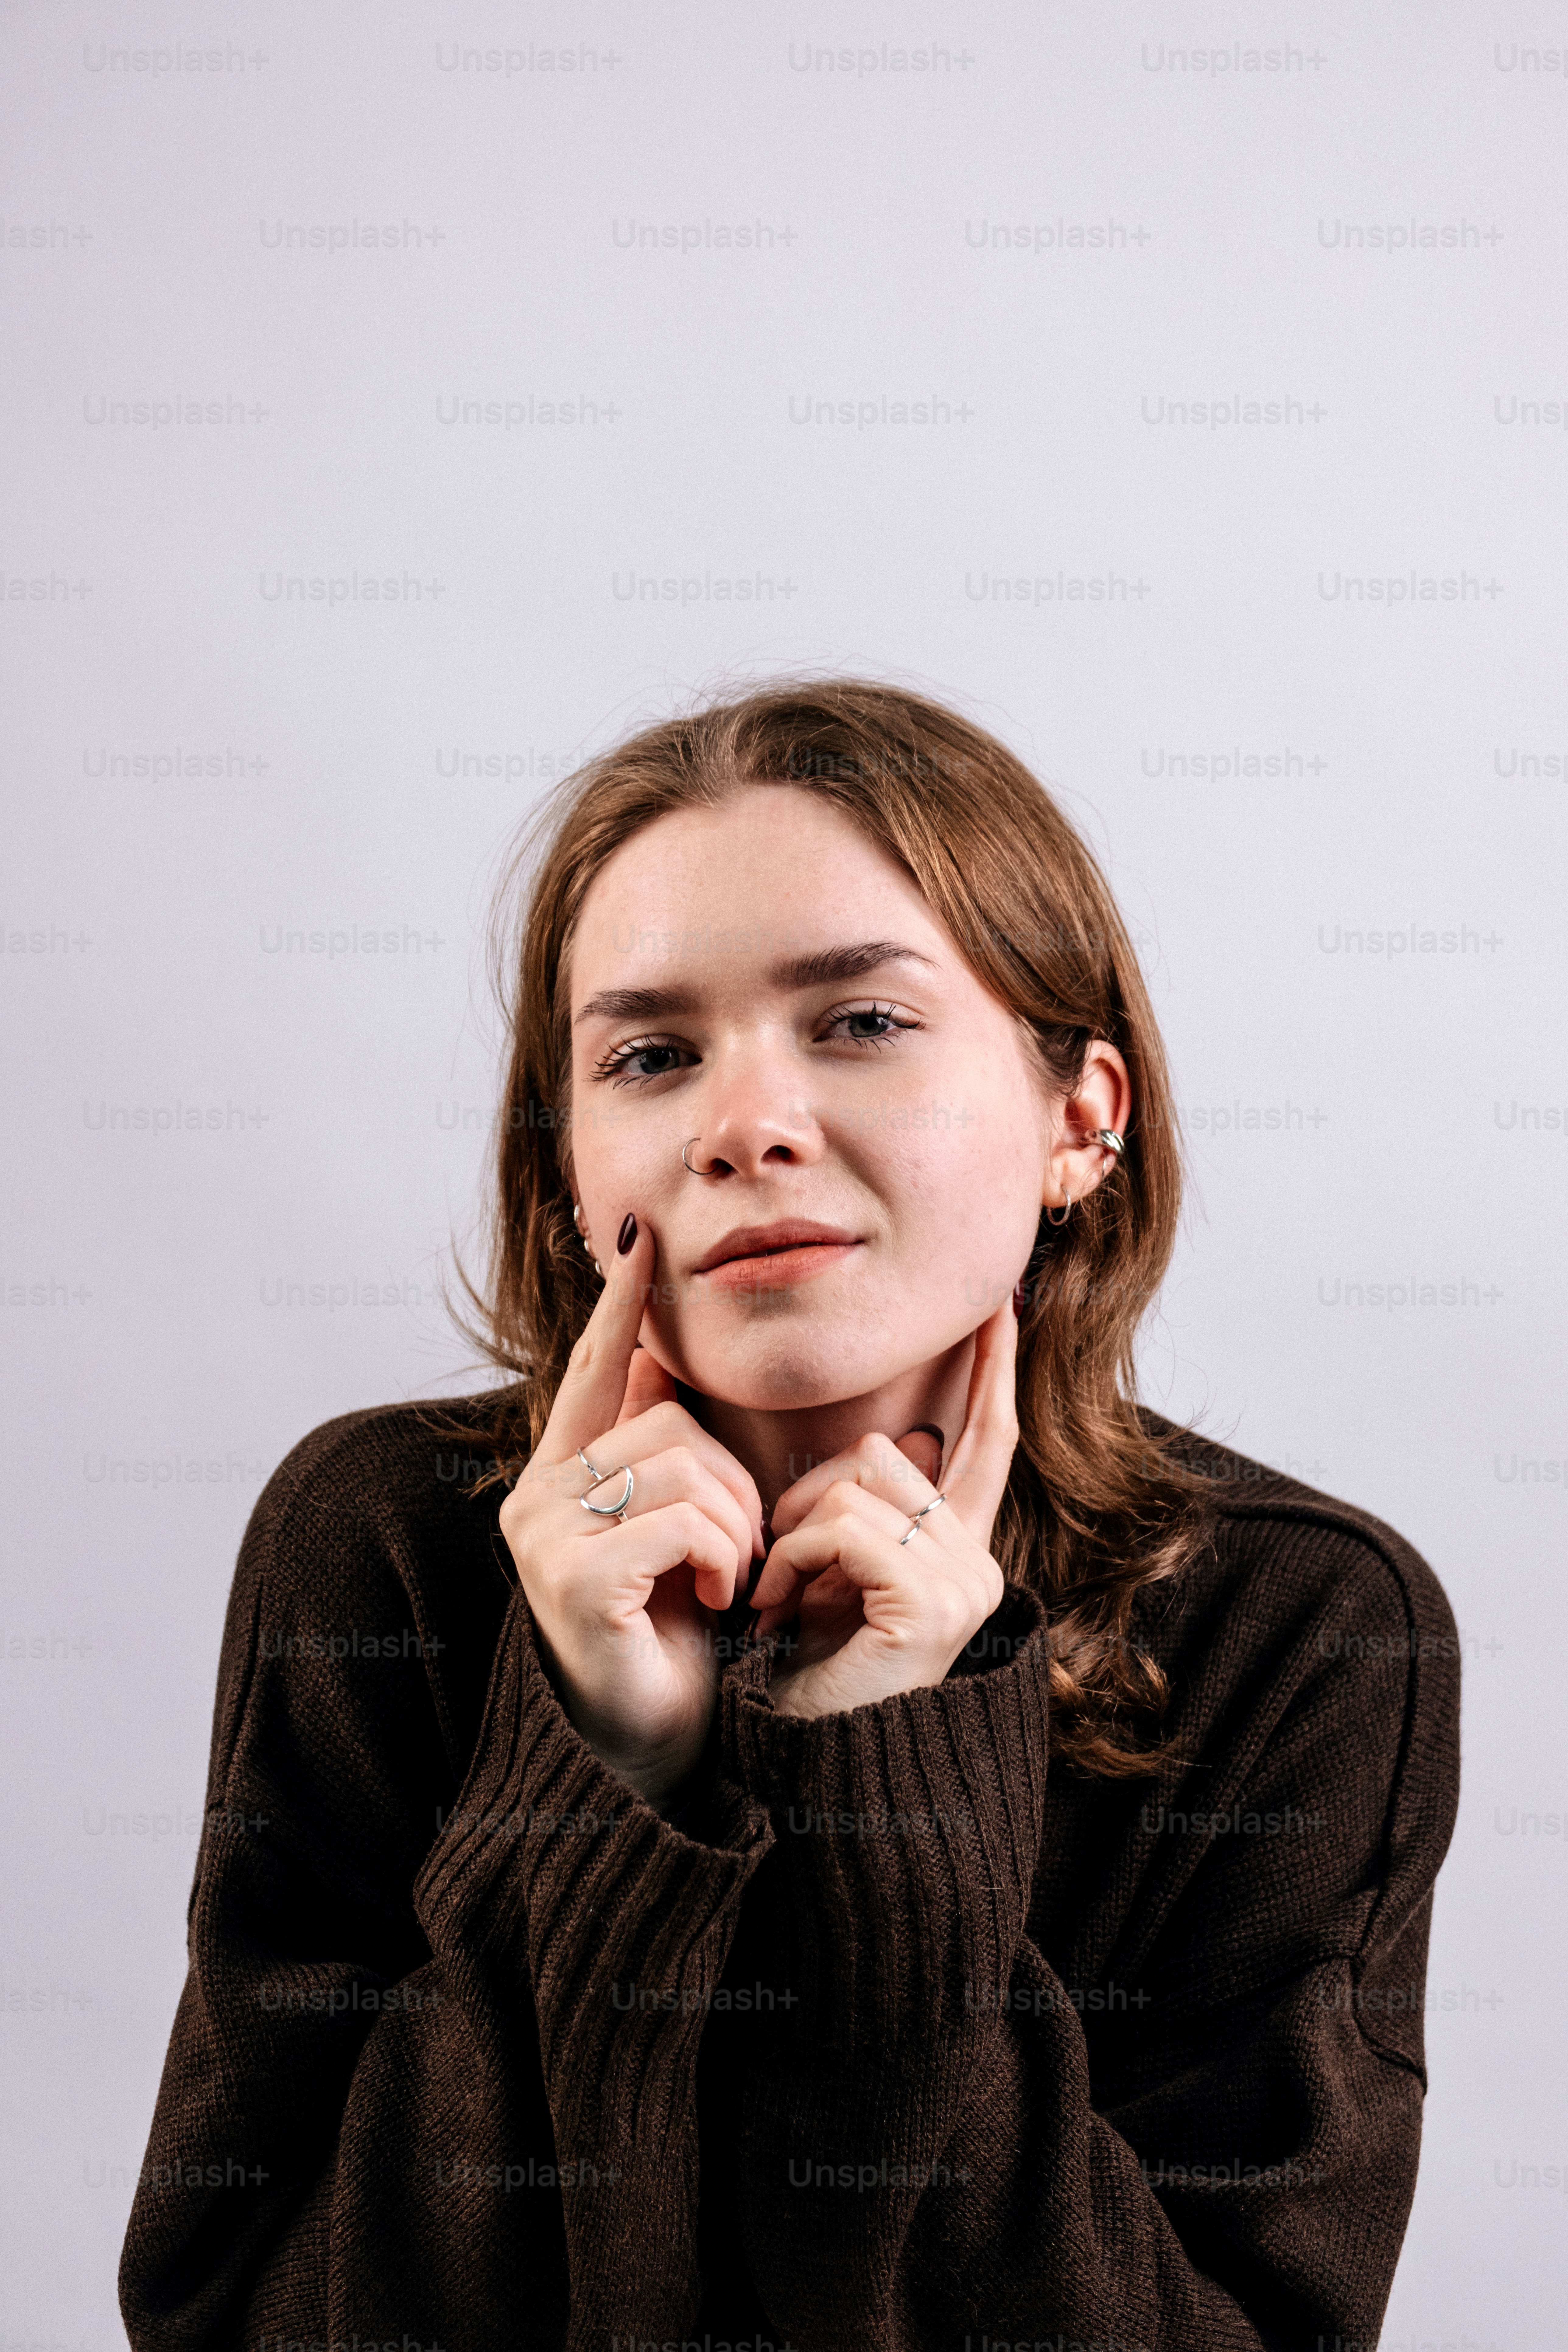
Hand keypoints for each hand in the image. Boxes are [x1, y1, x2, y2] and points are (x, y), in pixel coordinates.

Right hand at [497, 1218, 764, 1805]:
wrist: (650, 1749)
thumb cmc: (670, 1640)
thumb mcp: (674, 1531)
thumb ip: (663, 1452)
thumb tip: (667, 1356)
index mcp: (562, 1476)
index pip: (592, 1368)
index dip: (621, 1306)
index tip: (641, 1236)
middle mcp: (539, 1496)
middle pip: (664, 1422)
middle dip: (729, 1482)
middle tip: (738, 1552)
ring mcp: (547, 1536)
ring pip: (679, 1467)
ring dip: (731, 1524)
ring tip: (729, 1578)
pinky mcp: (573, 1579)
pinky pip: (676, 1521)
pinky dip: (717, 1555)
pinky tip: (717, 1596)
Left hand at [747, 1301, 1018, 1719]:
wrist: (805, 1756)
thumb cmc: (805, 1667)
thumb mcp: (827, 1566)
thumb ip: (845, 1503)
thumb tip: (852, 1428)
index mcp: (955, 1547)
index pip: (987, 1439)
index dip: (993, 1371)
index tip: (1000, 1307)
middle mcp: (975, 1558)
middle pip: (885, 1449)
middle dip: (810, 1489)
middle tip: (775, 1557)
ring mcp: (962, 1581)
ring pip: (857, 1482)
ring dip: (793, 1531)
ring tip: (774, 1595)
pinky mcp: (932, 1603)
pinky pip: (844, 1530)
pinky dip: (793, 1560)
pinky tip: (777, 1608)